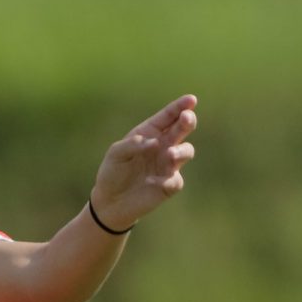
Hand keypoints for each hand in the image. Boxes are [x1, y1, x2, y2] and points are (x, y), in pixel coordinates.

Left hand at [89, 94, 198, 230]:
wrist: (111, 200)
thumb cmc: (113, 172)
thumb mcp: (116, 153)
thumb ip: (133, 143)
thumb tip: (155, 143)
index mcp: (150, 133)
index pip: (168, 116)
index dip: (180, 107)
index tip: (191, 100)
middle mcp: (164, 145)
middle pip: (182, 129)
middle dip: (187, 121)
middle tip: (186, 118)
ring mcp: (169, 164)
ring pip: (186, 151)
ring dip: (181, 151)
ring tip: (169, 154)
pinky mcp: (169, 184)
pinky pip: (176, 180)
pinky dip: (167, 179)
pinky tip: (153, 182)